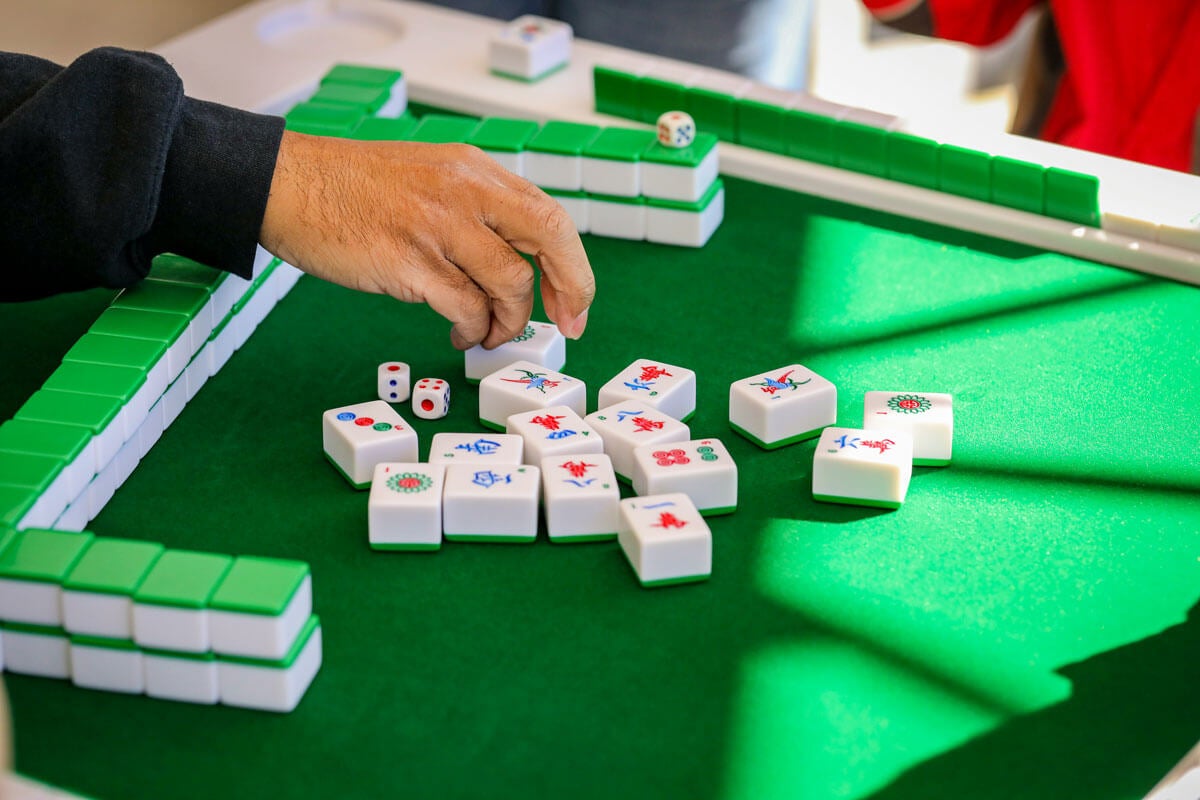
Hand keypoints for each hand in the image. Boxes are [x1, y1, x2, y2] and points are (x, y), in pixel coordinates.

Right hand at [259, 131, 593, 349]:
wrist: (287, 185)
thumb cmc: (353, 189)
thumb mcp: (430, 178)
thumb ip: (476, 211)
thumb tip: (518, 266)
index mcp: (475, 171)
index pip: (549, 215)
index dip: (573, 265)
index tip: (573, 303)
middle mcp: (465, 190)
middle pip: (549, 236)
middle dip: (569, 287)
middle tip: (566, 325)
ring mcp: (438, 224)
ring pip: (509, 282)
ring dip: (508, 320)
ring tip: (488, 333)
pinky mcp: (409, 260)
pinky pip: (465, 306)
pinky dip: (472, 328)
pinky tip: (460, 333)